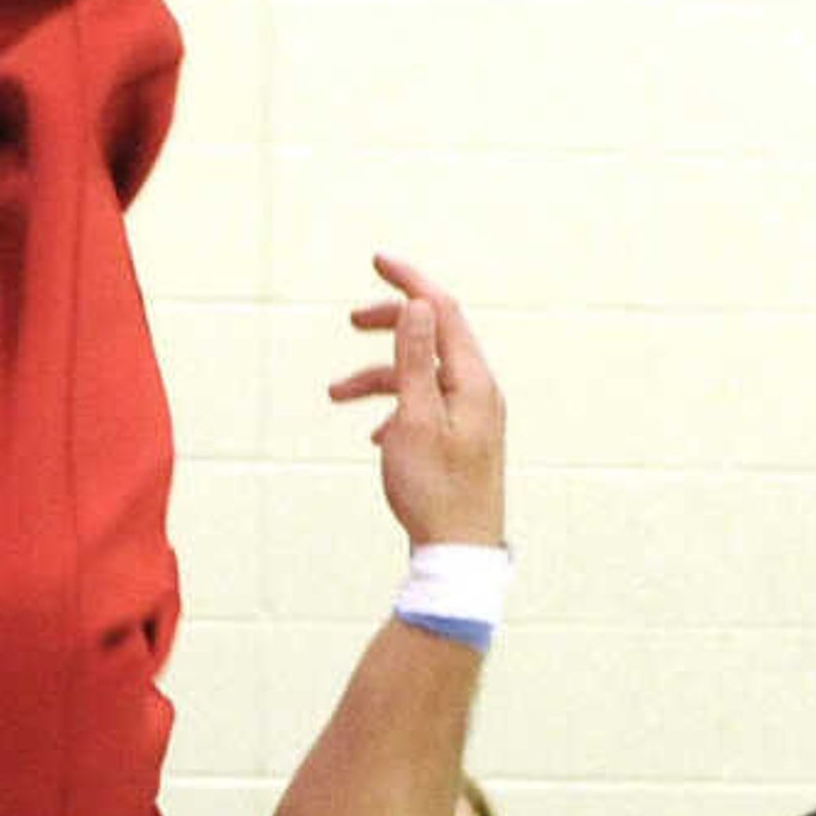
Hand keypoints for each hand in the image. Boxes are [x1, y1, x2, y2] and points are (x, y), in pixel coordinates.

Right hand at [326, 254, 505, 549]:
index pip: (442, 311)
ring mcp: (473, 417)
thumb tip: (419, 304)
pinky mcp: (462, 441)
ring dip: (379, 377)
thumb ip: (415, 359)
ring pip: (422, 377)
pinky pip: (426, 407)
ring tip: (336, 394)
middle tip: (351, 321)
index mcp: (472, 381)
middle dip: (390, 325)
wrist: (459, 555)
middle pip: (434, 337)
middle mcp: (479, 393)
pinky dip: (396, 407)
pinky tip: (375, 435)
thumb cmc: (434, 491)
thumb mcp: (414, 419)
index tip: (377, 261)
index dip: (409, 282)